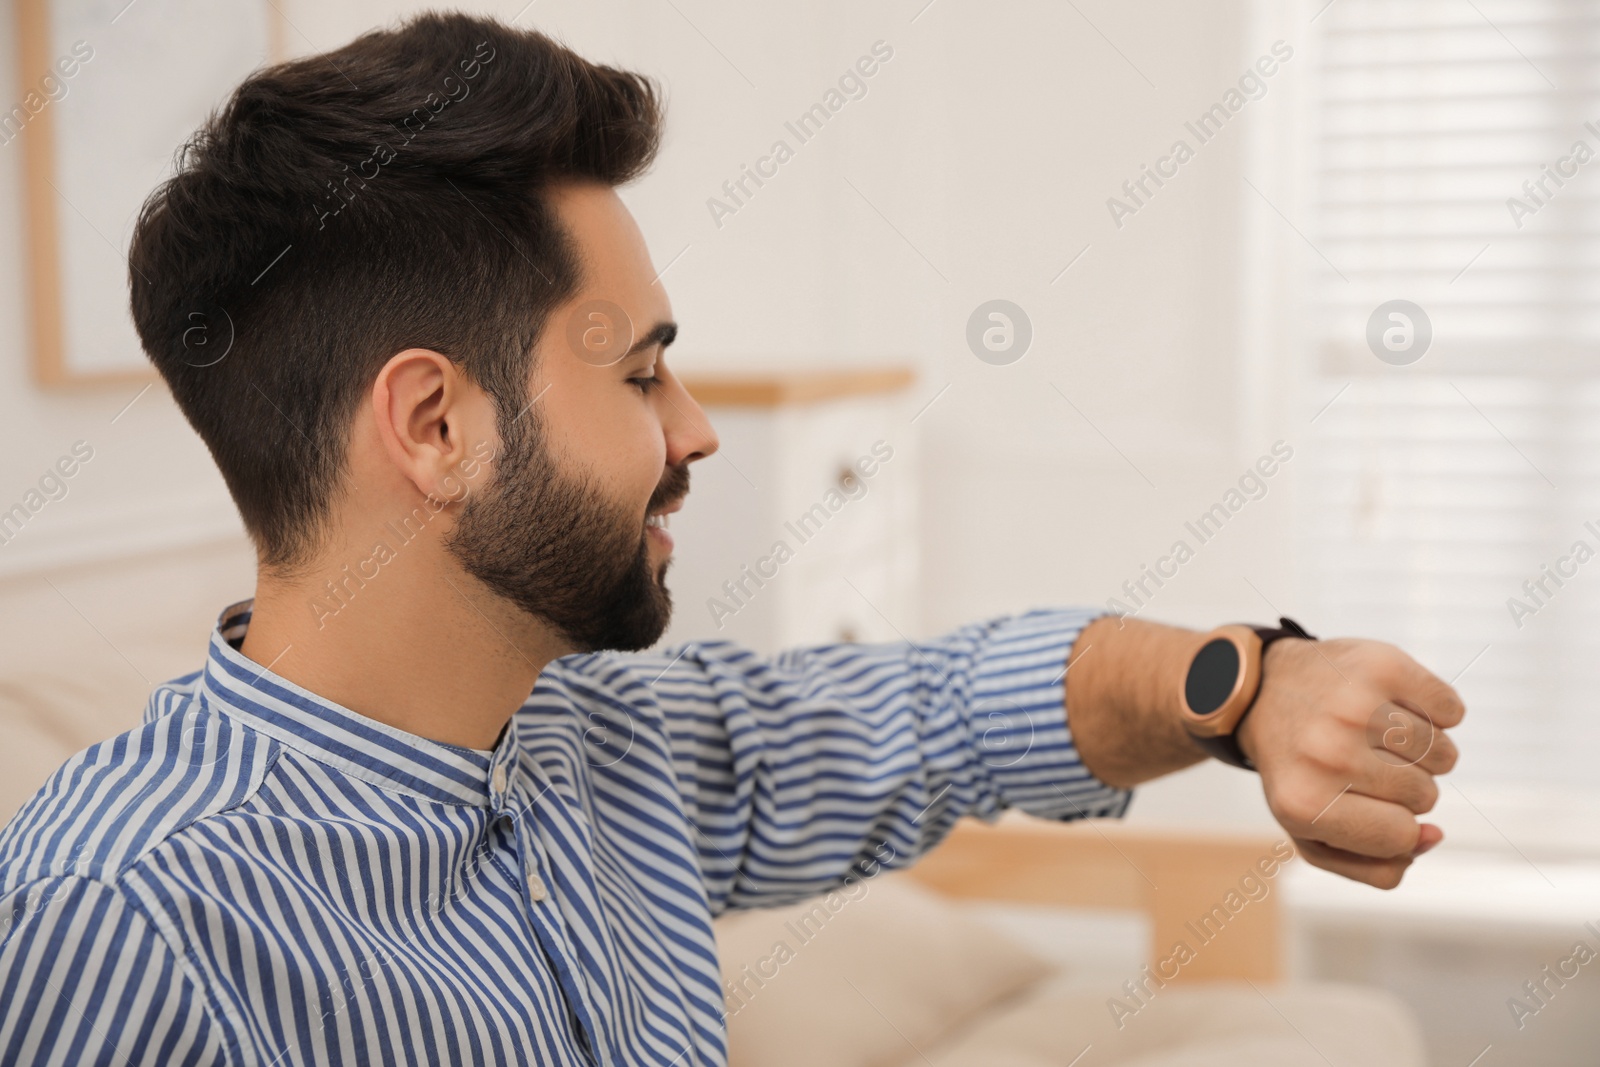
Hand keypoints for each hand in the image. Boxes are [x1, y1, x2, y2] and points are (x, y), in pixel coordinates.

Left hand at [1235, 636, 1463, 888]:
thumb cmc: (1297, 769)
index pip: (1402, 836)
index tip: (1371, 804)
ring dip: (1425, 751)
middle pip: (1426, 795)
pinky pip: (1450, 709)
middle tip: (1367, 763)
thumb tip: (1432, 836)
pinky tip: (1398, 708)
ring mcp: (1352, 706)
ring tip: (1382, 738)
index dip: (1397, 825)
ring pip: (1443, 753)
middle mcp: (1326, 753)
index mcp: (1304, 804)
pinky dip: (1438, 712)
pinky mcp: (1379, 665)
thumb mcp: (1312, 834)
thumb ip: (1374, 866)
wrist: (1263, 693)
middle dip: (1407, 786)